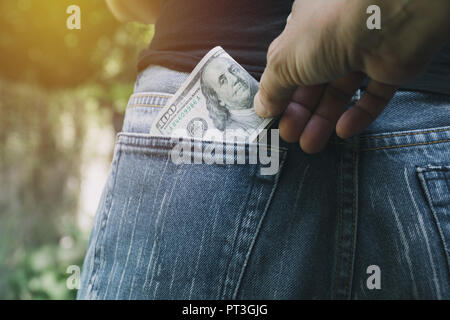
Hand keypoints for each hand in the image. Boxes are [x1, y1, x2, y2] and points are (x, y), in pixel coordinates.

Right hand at [254, 0, 449, 152]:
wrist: (384, 18)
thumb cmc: (328, 30)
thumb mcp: (284, 61)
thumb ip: (272, 88)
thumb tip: (261, 107)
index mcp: (303, 31)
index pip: (288, 67)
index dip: (281, 95)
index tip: (275, 118)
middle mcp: (331, 40)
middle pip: (313, 84)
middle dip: (301, 114)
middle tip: (291, 136)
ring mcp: (361, 53)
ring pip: (340, 93)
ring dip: (324, 119)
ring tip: (311, 144)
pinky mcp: (388, 67)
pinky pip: (372, 95)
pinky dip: (358, 115)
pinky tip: (344, 131)